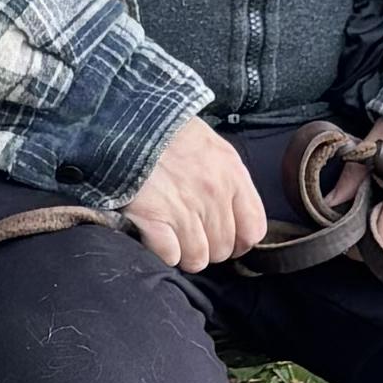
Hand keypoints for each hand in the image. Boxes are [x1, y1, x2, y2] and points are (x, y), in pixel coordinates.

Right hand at [123, 115, 270, 273]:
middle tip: (190, 230)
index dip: (240, 240)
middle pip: (223, 249)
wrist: (129, 123)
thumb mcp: (213, 148)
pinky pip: (170, 256)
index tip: (225, 237)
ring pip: (197, 259)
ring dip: (184, 252)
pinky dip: (162, 251)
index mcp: (232, 176)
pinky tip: (155, 233)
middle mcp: (212, 195)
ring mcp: (183, 210)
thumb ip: (230, 181)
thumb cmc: (170, 134)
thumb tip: (236, 217)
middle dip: (208, 246)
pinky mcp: (153, 220)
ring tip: (172, 232)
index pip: (253, 231)